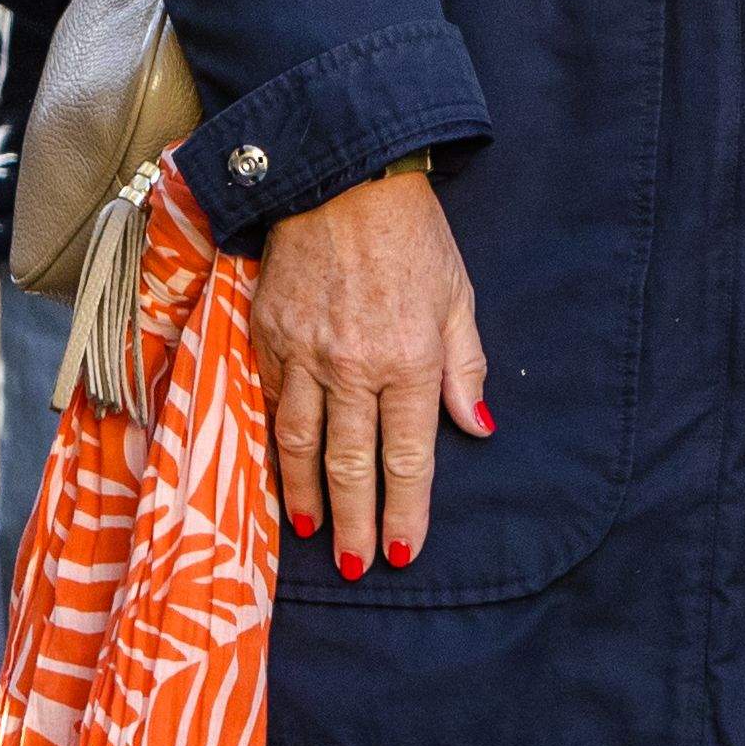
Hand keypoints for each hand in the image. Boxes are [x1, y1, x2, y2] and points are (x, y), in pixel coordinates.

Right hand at [250, 166, 484, 574]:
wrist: (342, 178)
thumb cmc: (413, 237)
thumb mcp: (457, 296)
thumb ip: (465, 368)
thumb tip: (479, 428)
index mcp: (409, 358)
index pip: (408, 455)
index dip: (405, 509)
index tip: (401, 550)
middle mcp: (352, 366)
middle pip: (352, 463)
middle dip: (355, 521)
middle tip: (355, 567)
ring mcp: (302, 354)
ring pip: (299, 443)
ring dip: (306, 496)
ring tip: (313, 535)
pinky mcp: (266, 336)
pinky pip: (270, 402)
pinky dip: (272, 445)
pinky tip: (277, 472)